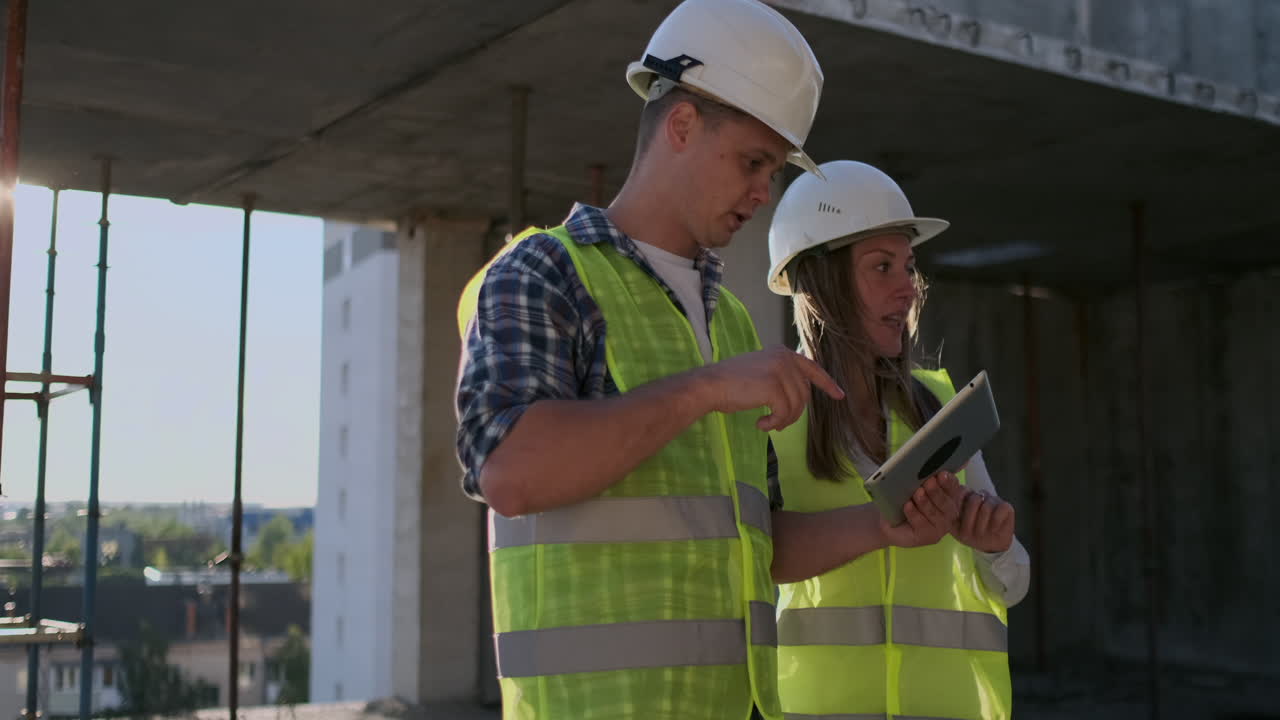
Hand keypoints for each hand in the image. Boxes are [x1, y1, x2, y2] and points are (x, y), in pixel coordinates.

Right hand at [700, 345, 843, 430]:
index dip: (827, 383)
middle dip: (795, 413)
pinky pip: (785, 413)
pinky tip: (761, 424)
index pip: (812, 369)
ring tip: (769, 425)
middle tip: (779, 424)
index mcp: (782, 352)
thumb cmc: (731, 383)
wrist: (711, 385)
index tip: (839, 395)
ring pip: (796, 405)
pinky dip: (775, 423)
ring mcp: (780, 371)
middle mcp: (785, 357)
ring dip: (784, 421)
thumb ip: (781, 377)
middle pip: (804, 393)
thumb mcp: (761, 372)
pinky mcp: (774, 387)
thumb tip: (800, 396)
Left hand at [880, 471, 963, 547]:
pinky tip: (907, 506)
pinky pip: (922, 525)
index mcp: (948, 498)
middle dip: (937, 492)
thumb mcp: (912, 483)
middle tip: (928, 482)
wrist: (887, 518)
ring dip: (926, 503)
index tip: (942, 474)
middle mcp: (947, 514)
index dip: (949, 482)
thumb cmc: (903, 498)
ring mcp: (939, 527)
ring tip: (917, 493)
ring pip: (935, 515)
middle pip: (946, 503)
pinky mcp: (927, 537)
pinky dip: (914, 514)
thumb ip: (928, 473)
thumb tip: (953, 460)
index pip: (953, 489)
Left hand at [952, 489, 1014, 552]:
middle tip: (969, 532)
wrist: (989, 546)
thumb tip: (945, 504)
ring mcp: (993, 500)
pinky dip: (995, 522)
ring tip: (981, 533)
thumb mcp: (954, 526)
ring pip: (987, 507)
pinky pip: (1001, 510)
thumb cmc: (970, 534)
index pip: (960, 490)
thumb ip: (949, 514)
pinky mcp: (1006, 507)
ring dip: (982, 524)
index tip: (956, 517)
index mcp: (964, 497)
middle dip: (970, 520)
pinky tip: (993, 529)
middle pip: (974, 500)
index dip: (958, 502)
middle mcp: (979, 495)